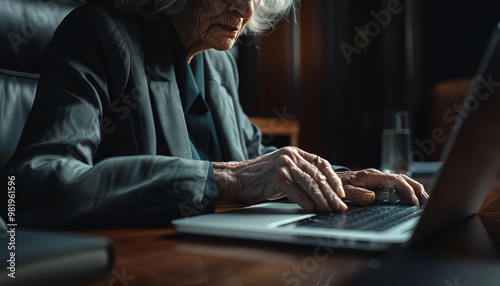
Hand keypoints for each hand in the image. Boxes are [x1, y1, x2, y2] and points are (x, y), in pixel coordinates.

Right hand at [213, 147, 347, 212]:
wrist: (236, 178)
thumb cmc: (259, 177)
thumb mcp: (282, 168)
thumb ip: (299, 171)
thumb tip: (321, 187)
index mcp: (295, 152)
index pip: (321, 163)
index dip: (333, 178)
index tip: (341, 192)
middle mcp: (291, 156)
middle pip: (318, 176)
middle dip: (332, 194)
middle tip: (340, 206)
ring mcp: (284, 165)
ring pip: (310, 184)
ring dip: (323, 200)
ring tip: (330, 210)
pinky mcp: (277, 177)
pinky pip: (297, 192)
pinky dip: (307, 202)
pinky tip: (313, 210)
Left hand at [336, 169, 428, 205]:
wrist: (326, 179)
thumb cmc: (334, 186)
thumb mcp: (342, 191)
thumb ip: (356, 194)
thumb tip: (372, 197)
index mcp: (369, 176)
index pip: (393, 181)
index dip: (406, 191)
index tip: (413, 202)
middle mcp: (375, 175)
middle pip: (401, 178)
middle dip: (415, 188)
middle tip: (426, 200)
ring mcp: (376, 177)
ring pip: (399, 180)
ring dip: (412, 188)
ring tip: (424, 198)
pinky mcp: (376, 181)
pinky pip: (394, 183)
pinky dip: (405, 188)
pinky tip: (411, 196)